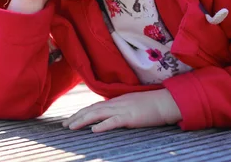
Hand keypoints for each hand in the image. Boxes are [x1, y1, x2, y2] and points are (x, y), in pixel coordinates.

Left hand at [62, 89, 181, 132]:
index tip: (70, 119)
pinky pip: (114, 121)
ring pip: (98, 114)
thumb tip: (111, 116)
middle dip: (76, 117)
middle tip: (64, 125)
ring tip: (71, 127)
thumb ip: (121, 109)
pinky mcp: (131, 117)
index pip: (95, 106)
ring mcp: (123, 109)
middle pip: (92, 109)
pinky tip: (94, 130)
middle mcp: (117, 103)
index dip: (81, 112)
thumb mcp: (133, 105)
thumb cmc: (153, 105)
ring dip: (83, 120)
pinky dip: (102, 125)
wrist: (167, 102)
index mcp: (117, 101)